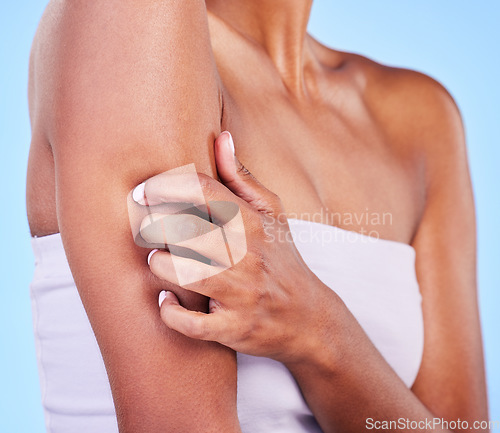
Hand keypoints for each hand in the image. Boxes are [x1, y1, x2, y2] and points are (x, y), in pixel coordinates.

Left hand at [132, 131, 338, 363]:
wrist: (308, 317)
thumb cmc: (282, 258)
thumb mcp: (272, 214)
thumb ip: (241, 178)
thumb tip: (221, 136)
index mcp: (253, 222)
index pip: (203, 190)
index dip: (164, 185)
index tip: (142, 191)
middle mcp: (248, 255)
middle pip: (185, 229)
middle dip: (154, 225)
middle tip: (144, 226)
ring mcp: (242, 294)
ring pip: (182, 273)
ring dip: (159, 264)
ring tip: (157, 259)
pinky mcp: (234, 329)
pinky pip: (190, 323)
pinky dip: (169, 312)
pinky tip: (165, 299)